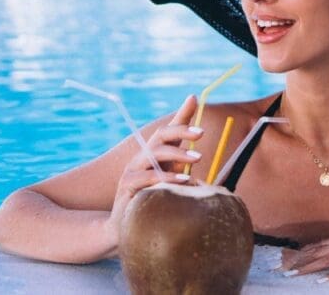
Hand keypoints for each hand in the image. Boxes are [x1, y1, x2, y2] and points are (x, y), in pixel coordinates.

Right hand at [104, 94, 203, 241]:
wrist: (127, 225)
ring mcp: (133, 169)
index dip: (181, 115)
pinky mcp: (127, 185)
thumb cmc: (156, 199)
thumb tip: (199, 155)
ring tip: (198, 158)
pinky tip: (184, 180)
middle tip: (201, 134)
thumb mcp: (174, 180)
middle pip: (160, 135)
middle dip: (181, 131)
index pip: (169, 130)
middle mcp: (143, 157)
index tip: (195, 103)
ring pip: (154, 153)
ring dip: (178, 153)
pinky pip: (147, 177)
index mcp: (156, 153)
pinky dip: (166, 177)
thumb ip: (184, 166)